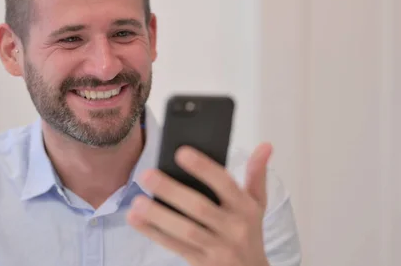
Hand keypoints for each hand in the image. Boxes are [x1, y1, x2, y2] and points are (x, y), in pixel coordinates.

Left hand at [127, 143, 272, 265]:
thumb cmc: (249, 233)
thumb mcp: (257, 204)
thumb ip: (257, 174)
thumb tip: (265, 146)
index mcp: (245, 208)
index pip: (225, 184)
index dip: (203, 168)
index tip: (181, 152)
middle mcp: (234, 228)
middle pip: (200, 207)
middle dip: (172, 191)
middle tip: (147, 175)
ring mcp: (218, 248)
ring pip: (186, 231)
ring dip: (158, 216)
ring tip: (136, 202)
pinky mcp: (203, 263)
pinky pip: (175, 247)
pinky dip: (154, 233)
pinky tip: (136, 220)